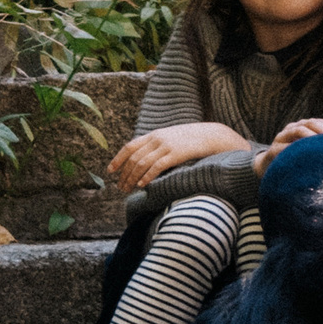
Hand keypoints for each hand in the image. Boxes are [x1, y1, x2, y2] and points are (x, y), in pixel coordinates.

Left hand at [108, 119, 245, 193]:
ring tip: (127, 189)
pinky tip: (142, 185)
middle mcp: (157, 139)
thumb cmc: (192, 140)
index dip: (118, 158)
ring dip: (132, 178)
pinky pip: (156, 167)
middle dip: (124, 173)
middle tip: (120, 187)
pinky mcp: (175, 154)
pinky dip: (147, 176)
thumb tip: (144, 160)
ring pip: (142, 163)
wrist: (212, 135)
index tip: (110, 170)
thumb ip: (157, 146)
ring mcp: (166, 146)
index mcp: (154, 134)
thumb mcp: (171, 138)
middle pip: (134, 157)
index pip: (130, 146)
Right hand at [260, 117, 322, 160]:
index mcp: (301, 127)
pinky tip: (305, 156)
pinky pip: (284, 147)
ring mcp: (281, 138)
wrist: (267, 169)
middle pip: (310, 123)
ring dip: (311, 137)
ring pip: (298, 130)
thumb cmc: (293, 161)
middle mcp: (291, 129)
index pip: (318, 122)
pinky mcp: (273, 150)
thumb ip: (319, 148)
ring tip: (322, 146)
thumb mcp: (306, 152)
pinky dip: (296, 150)